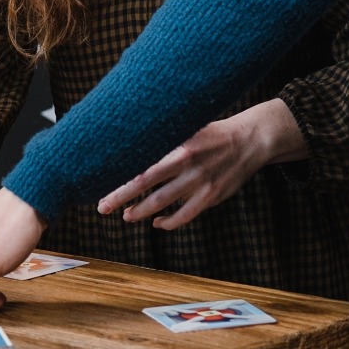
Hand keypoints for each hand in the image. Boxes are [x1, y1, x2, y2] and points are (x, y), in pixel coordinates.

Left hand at [96, 99, 305, 229]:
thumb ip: (162, 136)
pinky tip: (156, 222)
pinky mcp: (211, 197)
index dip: (118, 175)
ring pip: (162, 203)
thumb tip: (129, 140)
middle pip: (144, 184)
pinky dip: (168, 222)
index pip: (140, 161)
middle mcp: (186, 162)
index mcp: (177, 143)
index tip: (98, 181)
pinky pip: (184, 216)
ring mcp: (200, 182)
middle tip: (102, 207)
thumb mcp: (187, 127)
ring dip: (140, 212)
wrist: (250, 140)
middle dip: (120, 197)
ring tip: (126, 216)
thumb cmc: (211, 132)